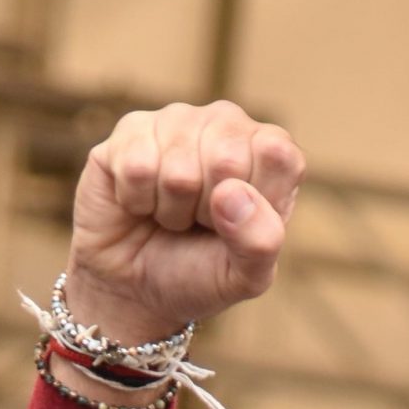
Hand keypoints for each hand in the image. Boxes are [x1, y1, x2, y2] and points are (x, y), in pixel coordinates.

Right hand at [62, 99, 303, 348]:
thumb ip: (259, 242)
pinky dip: (136, 201)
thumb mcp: (242, 277)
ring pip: (178, 169)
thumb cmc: (199, 274)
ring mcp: (178, 120)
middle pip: (226, 160)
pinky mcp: (131, 129)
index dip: (252, 204)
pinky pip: (137, 167)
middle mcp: (228, 124)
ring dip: (170, 211)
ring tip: (170, 216)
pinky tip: (140, 203)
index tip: (237, 226)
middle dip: (207, 211)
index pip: (277, 155)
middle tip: (199, 223)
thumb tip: (232, 191)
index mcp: (270, 152)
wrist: (134, 288)